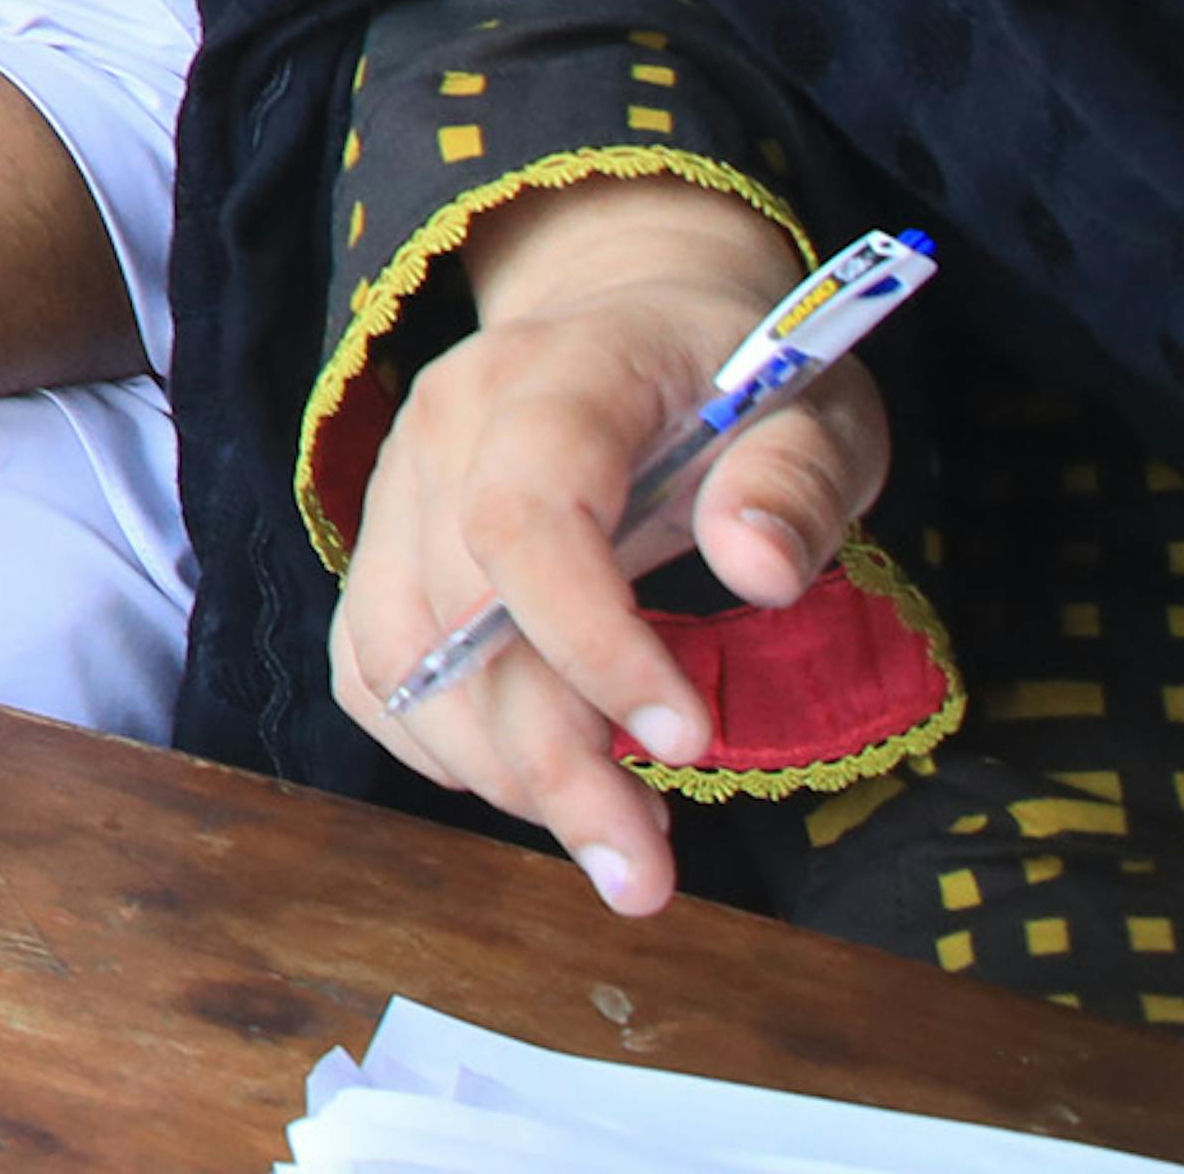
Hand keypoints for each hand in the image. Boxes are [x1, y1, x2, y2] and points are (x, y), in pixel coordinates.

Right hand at [332, 181, 885, 913]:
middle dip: (548, 762)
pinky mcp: (383, 544)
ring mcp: (396, 487)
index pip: (526, 517)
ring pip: (396, 661)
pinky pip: (369, 666)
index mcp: (555, 379)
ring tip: (612, 837)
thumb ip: (794, 482)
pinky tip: (529, 780)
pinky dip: (435, 743)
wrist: (634, 307)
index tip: (692, 741)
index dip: (592, 642)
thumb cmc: (739, 369)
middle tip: (644, 875)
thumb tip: (760, 569)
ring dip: (495, 770)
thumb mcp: (814, 407)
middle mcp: (443, 430)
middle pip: (457, 619)